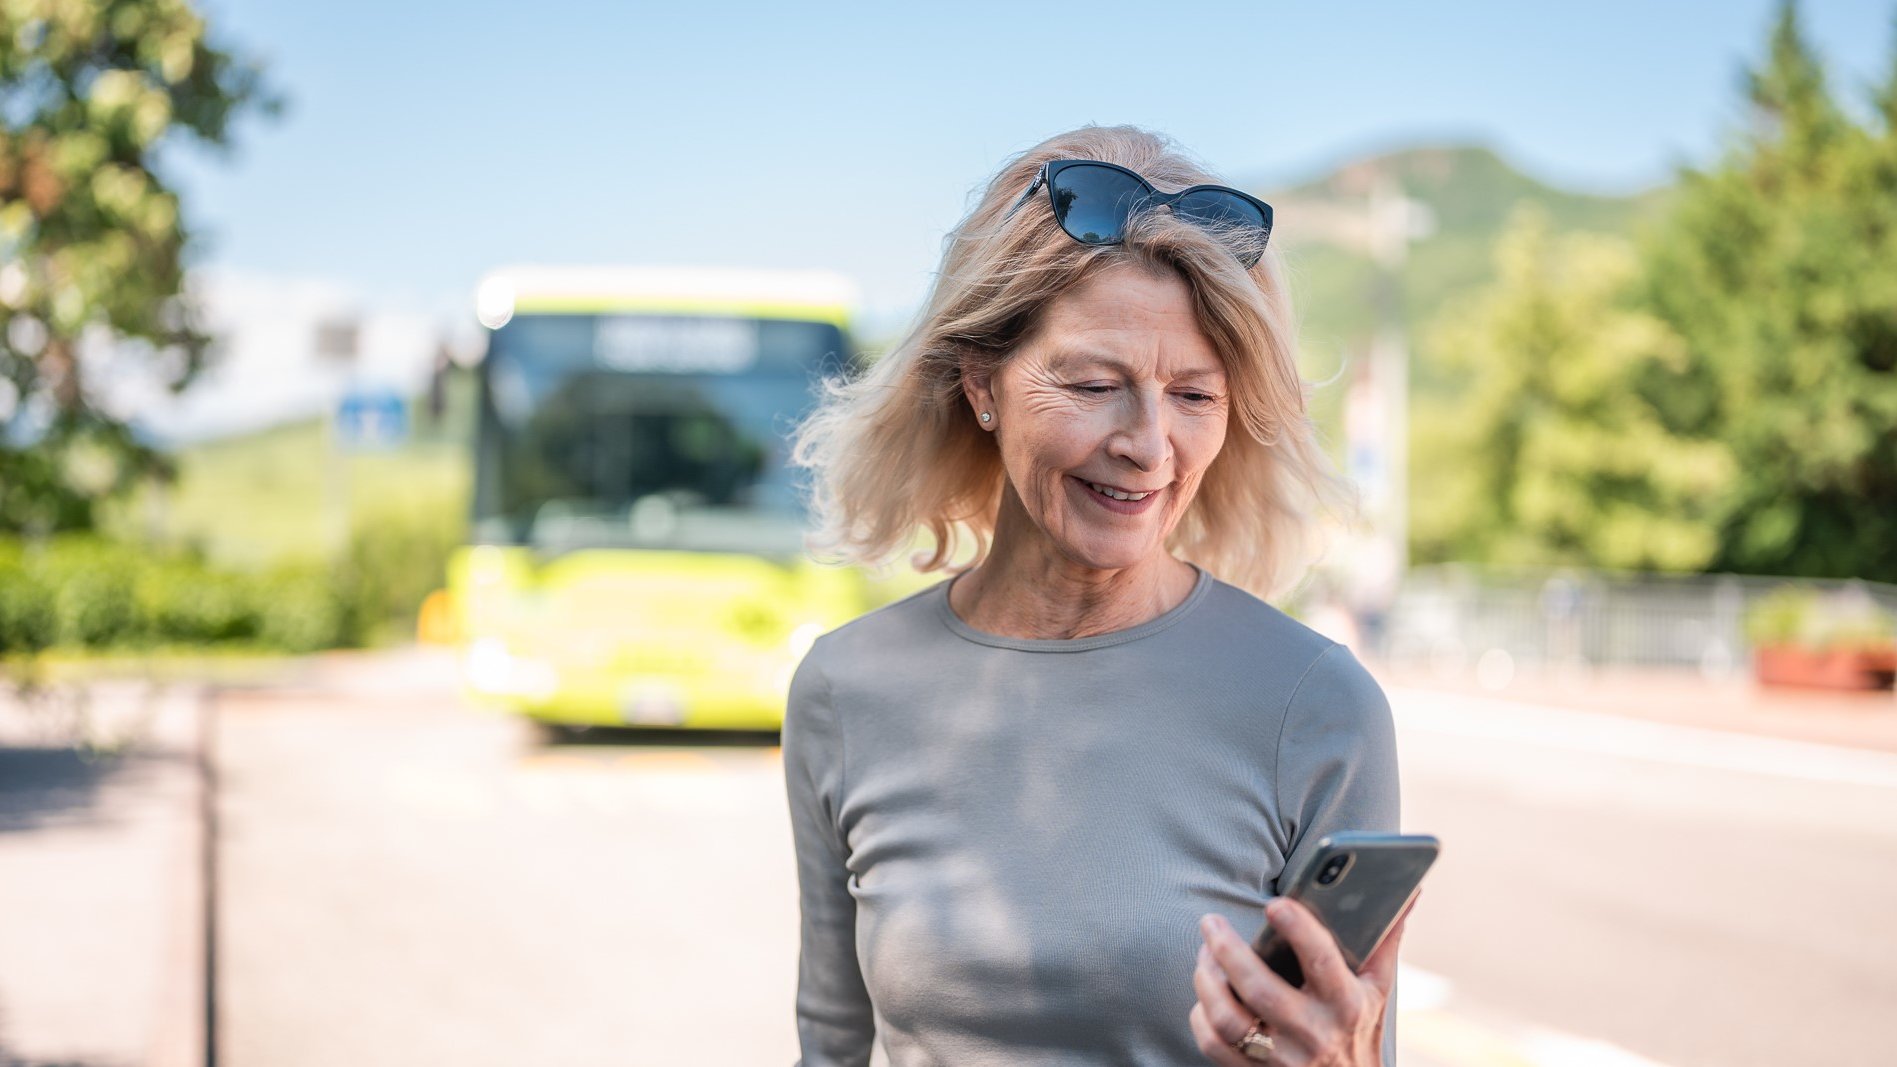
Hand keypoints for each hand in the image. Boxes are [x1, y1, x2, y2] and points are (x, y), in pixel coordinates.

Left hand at [1188, 893, 1415, 1064]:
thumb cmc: (1360, 1032)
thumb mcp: (1378, 990)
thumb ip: (1383, 941)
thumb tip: (1406, 892)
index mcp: (1347, 1004)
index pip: (1322, 961)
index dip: (1298, 930)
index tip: (1275, 903)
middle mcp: (1315, 1034)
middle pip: (1261, 990)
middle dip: (1228, 951)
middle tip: (1211, 923)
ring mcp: (1284, 1060)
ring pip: (1230, 1020)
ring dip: (1207, 983)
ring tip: (1203, 956)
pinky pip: (1215, 1047)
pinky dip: (1200, 1017)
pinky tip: (1205, 996)